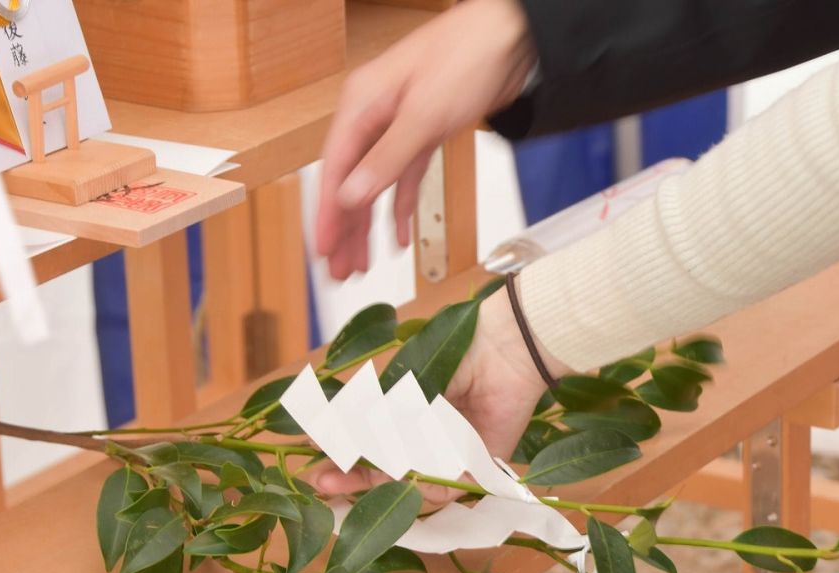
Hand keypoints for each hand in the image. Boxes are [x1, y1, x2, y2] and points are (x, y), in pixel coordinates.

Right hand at [312, 290, 567, 504]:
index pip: (366, 444)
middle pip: (381, 472)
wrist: (501, 351)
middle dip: (349, 479)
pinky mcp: (473, 470)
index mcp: (404, 416)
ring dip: (378, 481)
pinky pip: (442, 487)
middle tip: (320, 484)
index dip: (339, 453)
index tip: (311, 453)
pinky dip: (425, 476)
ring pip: (406, 484)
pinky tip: (413, 459)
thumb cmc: (449, 354)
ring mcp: (447, 458)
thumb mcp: (397, 385)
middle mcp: (425, 441)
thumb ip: (364, 416)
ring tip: (358, 470)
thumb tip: (320, 435)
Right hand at [316, 0, 535, 278]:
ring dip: (368, 225)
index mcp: (361, 105)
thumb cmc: (468, 55)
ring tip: (360, 264)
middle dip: (344, 230)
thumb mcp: (423, 116)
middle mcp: (374, 116)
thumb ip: (385, 161)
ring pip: (375, 185)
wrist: (515, 34)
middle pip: (351, 183)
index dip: (328, 214)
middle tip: (338, 272)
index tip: (323, 250)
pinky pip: (404, 178)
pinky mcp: (424, 132)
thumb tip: (350, 198)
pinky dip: (400, 206)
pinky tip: (398, 236)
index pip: (334, 170)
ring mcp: (398, 125)